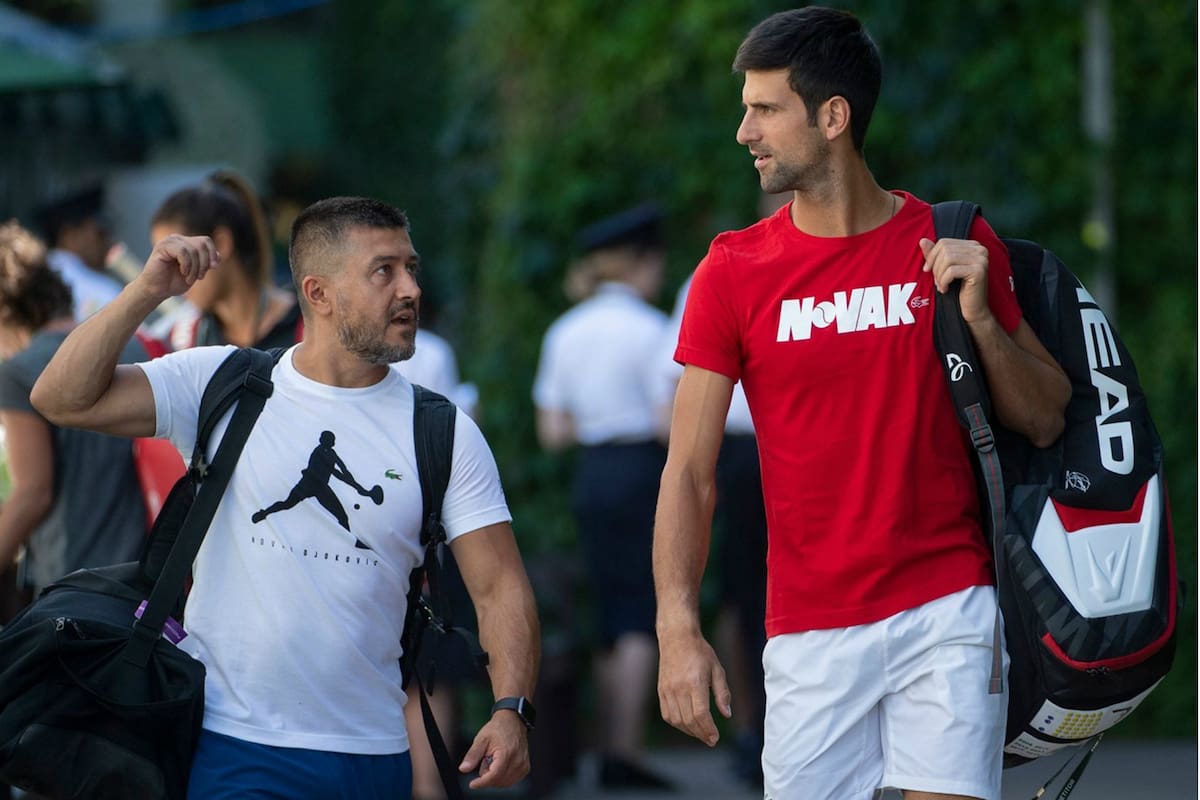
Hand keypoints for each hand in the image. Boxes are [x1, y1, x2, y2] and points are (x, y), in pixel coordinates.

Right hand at [136, 234, 219, 300]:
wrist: (157, 290)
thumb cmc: (174, 282)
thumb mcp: (196, 273)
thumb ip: (206, 263)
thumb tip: (219, 256)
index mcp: (186, 243)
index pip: (206, 241)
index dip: (212, 254)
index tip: (213, 268)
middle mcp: (178, 239)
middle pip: (202, 244)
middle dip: (204, 263)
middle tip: (199, 277)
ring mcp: (169, 241)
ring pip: (193, 249)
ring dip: (195, 268)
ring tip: (189, 278)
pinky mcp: (162, 247)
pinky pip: (182, 251)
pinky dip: (186, 265)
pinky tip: (183, 273)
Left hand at [458, 709, 530, 788]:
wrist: (512, 721)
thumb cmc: (498, 728)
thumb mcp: (481, 739)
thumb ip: (472, 755)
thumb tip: (464, 769)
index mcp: (506, 753)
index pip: (493, 776)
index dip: (481, 782)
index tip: (473, 784)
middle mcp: (517, 761)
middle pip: (498, 781)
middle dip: (488, 775)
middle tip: (486, 759)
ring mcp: (523, 765)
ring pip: (504, 783)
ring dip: (495, 777)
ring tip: (494, 760)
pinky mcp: (525, 768)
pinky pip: (511, 781)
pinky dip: (503, 777)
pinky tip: (500, 766)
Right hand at [657, 628, 730, 745]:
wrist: (677, 637)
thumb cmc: (700, 652)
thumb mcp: (717, 669)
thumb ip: (722, 693)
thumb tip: (727, 714)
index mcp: (695, 682)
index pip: (701, 714)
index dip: (708, 729)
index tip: (715, 737)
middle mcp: (679, 688)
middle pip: (689, 720)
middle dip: (701, 734)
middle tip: (711, 740)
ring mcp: (668, 690)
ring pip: (677, 720)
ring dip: (689, 731)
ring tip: (701, 733)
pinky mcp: (661, 690)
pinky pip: (667, 714)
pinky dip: (677, 724)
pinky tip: (687, 724)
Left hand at [920, 237, 990, 323]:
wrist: (973, 310)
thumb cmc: (958, 290)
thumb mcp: (944, 270)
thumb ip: (935, 254)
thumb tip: (922, 240)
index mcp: (972, 245)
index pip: (944, 242)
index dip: (931, 256)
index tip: (928, 270)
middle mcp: (980, 249)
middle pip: (945, 249)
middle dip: (935, 266)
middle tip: (936, 281)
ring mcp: (981, 259)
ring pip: (947, 259)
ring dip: (939, 275)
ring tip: (941, 286)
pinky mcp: (979, 271)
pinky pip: (952, 271)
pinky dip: (944, 281)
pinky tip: (945, 290)